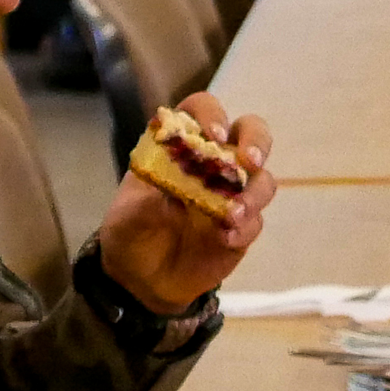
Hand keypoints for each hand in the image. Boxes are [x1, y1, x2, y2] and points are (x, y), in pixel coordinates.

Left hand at [97, 95, 272, 313]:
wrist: (140, 279)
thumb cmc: (131, 232)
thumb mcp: (127, 215)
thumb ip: (146, 200)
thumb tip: (172, 190)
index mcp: (181, 146)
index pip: (202, 111)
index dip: (211, 114)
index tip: (213, 134)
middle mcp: (213, 162)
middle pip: (250, 133)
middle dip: (256, 141)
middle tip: (249, 162)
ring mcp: (232, 194)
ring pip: (262, 180)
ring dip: (253, 194)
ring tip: (232, 215)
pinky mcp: (242, 227)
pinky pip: (255, 221)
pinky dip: (245, 228)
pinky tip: (225, 239)